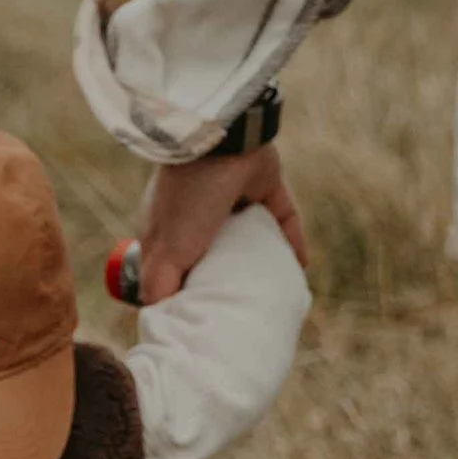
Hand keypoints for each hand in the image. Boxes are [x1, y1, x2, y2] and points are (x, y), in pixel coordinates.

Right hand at [135, 142, 303, 303]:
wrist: (221, 142)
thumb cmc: (187, 199)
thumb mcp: (166, 250)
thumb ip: (160, 283)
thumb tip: (157, 316)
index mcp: (170, 227)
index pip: (174, 264)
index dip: (181, 288)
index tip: (196, 315)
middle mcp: (200, 213)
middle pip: (215, 253)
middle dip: (224, 278)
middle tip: (238, 309)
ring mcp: (234, 198)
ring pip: (251, 237)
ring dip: (259, 260)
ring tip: (271, 291)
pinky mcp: (266, 188)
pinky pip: (283, 220)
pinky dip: (292, 242)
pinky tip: (299, 268)